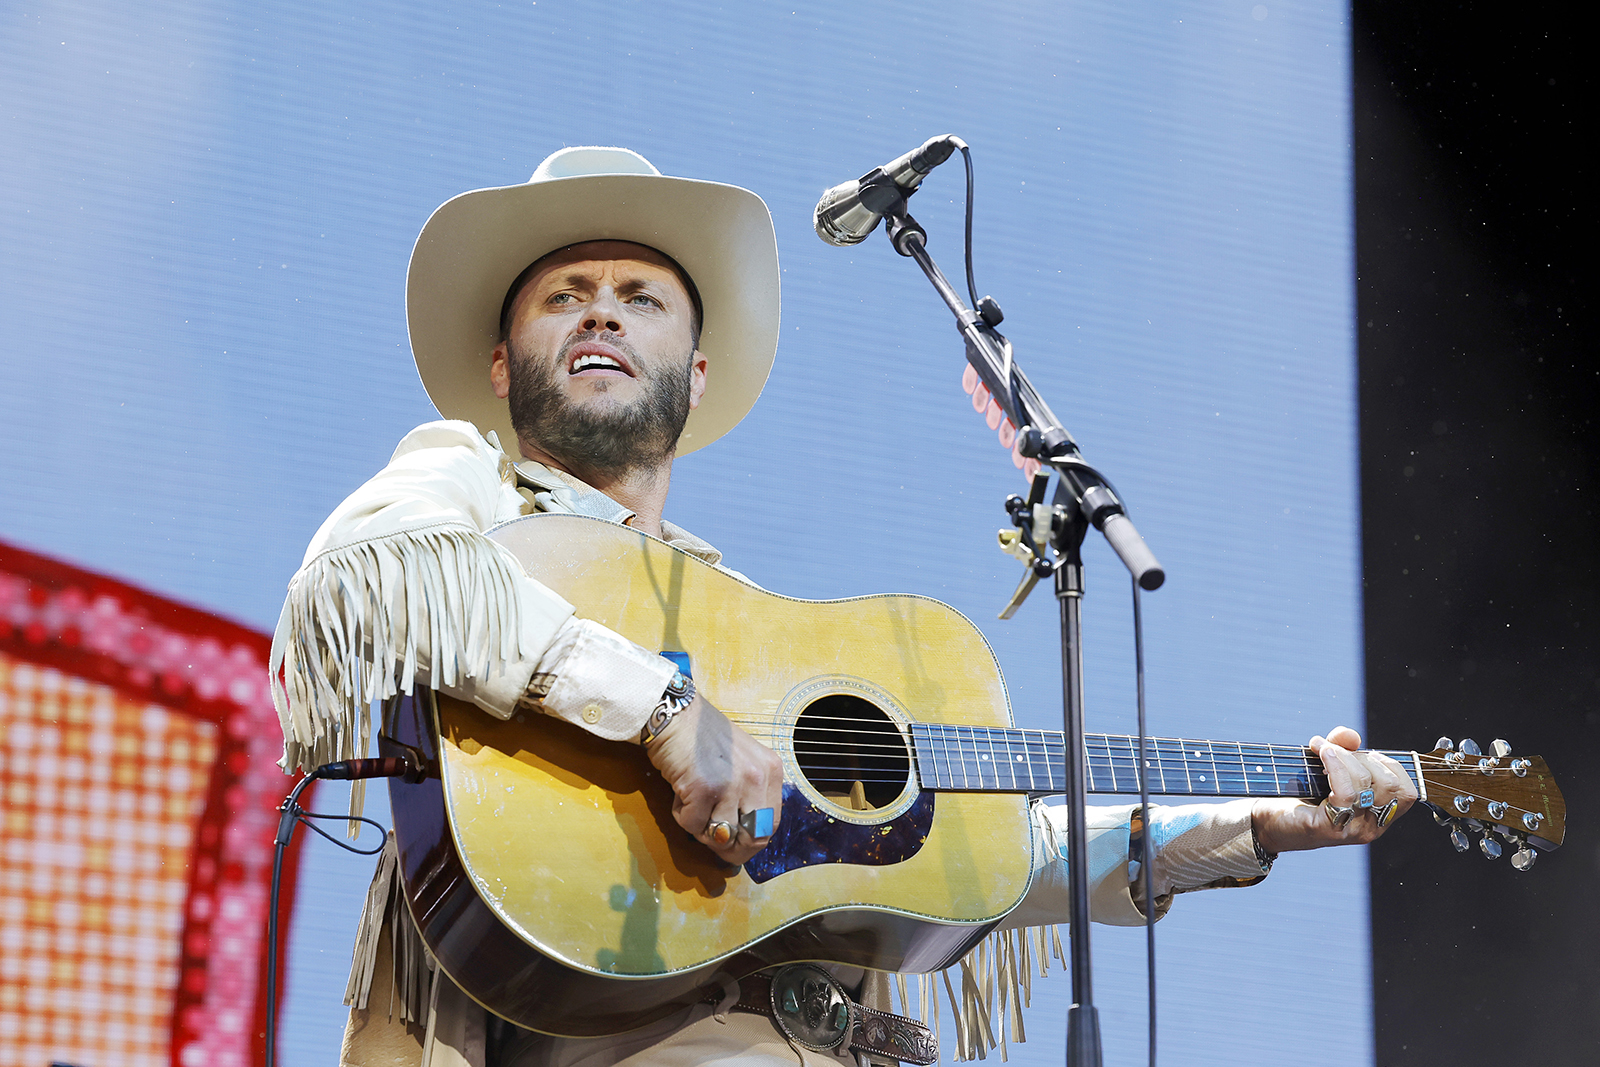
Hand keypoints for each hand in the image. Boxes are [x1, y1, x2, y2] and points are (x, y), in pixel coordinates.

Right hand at [644, 692, 783, 864]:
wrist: (674, 716)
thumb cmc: (703, 739)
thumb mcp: (742, 762)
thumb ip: (748, 796)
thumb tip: (740, 843)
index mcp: (771, 770)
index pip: (771, 824)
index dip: (751, 842)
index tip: (735, 847)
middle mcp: (757, 777)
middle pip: (753, 838)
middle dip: (731, 849)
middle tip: (712, 841)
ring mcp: (732, 783)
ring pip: (720, 836)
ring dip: (701, 828)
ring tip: (693, 803)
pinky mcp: (704, 789)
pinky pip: (692, 825)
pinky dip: (682, 815)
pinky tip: (681, 792)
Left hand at [1252, 726, 1417, 853]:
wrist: (1267, 819)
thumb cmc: (1300, 793)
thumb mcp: (1328, 765)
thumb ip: (1343, 747)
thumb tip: (1351, 736)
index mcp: (1378, 815)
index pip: (1408, 792)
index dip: (1391, 765)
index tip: (1366, 753)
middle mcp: (1371, 827)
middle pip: (1390, 784)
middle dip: (1364, 758)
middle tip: (1335, 750)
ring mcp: (1352, 830)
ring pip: (1368, 784)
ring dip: (1344, 756)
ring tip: (1322, 748)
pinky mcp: (1330, 829)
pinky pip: (1345, 793)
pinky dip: (1335, 765)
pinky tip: (1322, 754)